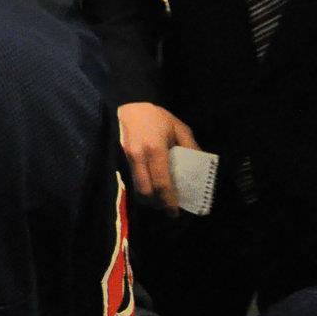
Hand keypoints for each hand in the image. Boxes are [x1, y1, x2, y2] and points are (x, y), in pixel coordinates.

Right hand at [117, 101, 194, 215]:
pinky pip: (128, 180)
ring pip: (134, 188)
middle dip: (156, 203)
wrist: (125, 104)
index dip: (168, 201)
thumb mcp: (178, 127)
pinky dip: (138, 188)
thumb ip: (191, 147)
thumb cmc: (154, 116)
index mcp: (155, 149)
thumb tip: (200, 167)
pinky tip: (146, 186)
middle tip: (166, 206)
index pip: (161, 183)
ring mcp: (124, 158)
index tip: (174, 212)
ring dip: (146, 198)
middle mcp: (137, 156)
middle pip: (145, 192)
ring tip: (157, 198)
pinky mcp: (116, 159)